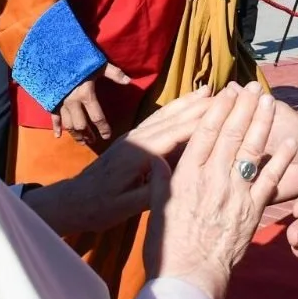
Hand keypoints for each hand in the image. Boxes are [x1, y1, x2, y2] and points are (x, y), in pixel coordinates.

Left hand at [26, 87, 213, 235]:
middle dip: (199, 105)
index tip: (225, 110)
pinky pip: (157, 120)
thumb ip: (153, 193)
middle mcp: (137, 140)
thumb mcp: (125, 207)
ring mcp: (133, 137)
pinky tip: (184, 106)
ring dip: (187, 102)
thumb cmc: (98, 208)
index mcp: (139, 155)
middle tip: (225, 93)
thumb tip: (183, 181)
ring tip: (208, 91)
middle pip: (173, 118)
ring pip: (164, 115)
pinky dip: (173, 110)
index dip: (201, 121)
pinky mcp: (131, 140)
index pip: (176, 134)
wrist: (72, 201)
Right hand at [53, 63, 131, 142]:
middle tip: (93, 140)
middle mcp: (73, 102)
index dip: (103, 128)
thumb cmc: (77, 58)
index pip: (97, 117)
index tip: (107, 136)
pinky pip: (53, 117)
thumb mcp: (97, 63)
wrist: (52, 54)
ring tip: (82, 141)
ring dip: (75, 134)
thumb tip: (129, 81)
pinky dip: (55, 127)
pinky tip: (58, 136)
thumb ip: (114, 73)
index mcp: (86, 95)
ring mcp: (60, 103)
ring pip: (68, 124)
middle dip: (88, 135)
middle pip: (81, 125)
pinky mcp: (51, 100)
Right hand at [147, 82, 297, 298]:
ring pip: (251, 150)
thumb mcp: (157, 210)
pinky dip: (280, 161)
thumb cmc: (167, 249)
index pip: (205, 134)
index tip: (227, 91)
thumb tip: (155, 158)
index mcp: (186, 176)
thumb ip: (160, 182)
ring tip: (269, 102)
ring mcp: (234, 194)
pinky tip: (287, 144)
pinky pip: (269, 180)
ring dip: (262, 123)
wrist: (189, 280)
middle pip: (231, 135)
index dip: (218, 109)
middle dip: (243, 107)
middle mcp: (212, 179)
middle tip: (252, 87)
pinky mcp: (252, 211)